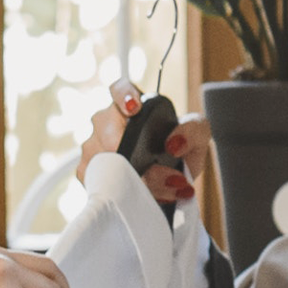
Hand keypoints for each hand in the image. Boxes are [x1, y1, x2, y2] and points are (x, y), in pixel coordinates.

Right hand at [77, 78, 209, 205]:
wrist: (171, 183)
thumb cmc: (180, 152)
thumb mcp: (197, 136)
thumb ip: (192, 131)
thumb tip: (173, 144)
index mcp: (132, 106)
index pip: (119, 89)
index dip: (123, 96)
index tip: (134, 110)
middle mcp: (108, 123)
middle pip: (105, 127)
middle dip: (129, 151)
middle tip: (160, 173)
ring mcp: (94, 147)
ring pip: (100, 157)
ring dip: (130, 177)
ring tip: (161, 189)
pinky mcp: (89, 173)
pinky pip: (96, 181)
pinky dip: (119, 192)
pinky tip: (140, 197)